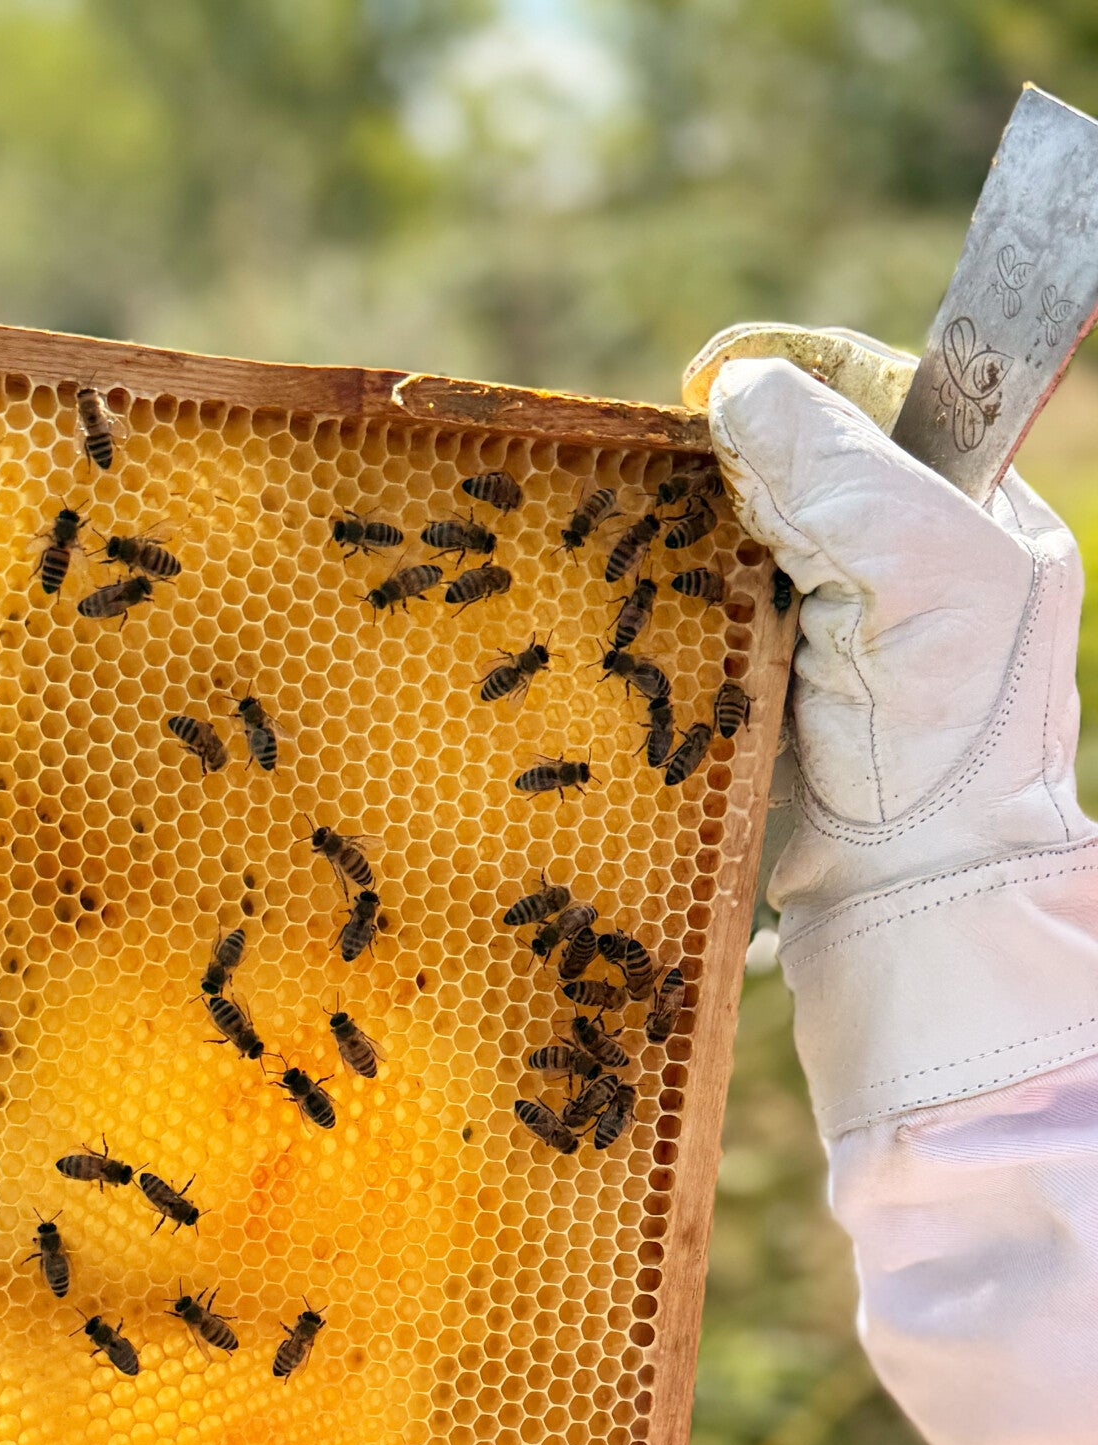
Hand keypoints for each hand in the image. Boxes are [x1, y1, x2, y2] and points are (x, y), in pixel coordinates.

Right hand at [704, 354, 1097, 1138]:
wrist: (907, 891)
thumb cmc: (940, 729)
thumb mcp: (911, 562)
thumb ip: (834, 465)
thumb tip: (737, 388)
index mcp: (976, 514)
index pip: (884, 396)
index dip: (800, 376)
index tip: (713, 382)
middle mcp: (914, 563)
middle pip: (808, 462)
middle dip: (736, 454)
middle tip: (674, 458)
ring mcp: (841, 631)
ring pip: (752, 537)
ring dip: (695, 529)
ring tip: (645, 525)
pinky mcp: (777, 691)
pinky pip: (717, 614)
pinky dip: (677, 599)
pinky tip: (645, 596)